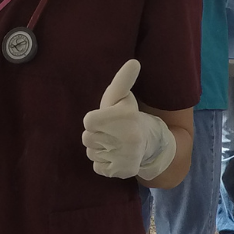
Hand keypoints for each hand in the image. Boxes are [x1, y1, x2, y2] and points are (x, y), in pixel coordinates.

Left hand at [82, 60, 174, 180]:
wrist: (147, 142)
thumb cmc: (125, 116)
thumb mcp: (122, 96)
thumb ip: (123, 79)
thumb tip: (134, 61)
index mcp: (125, 117)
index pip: (88, 122)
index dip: (94, 120)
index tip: (106, 119)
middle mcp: (129, 138)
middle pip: (87, 139)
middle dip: (95, 135)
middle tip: (110, 132)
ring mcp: (126, 156)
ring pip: (92, 154)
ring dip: (98, 149)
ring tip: (113, 143)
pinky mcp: (123, 171)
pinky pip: (97, 168)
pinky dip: (103, 163)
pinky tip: (115, 156)